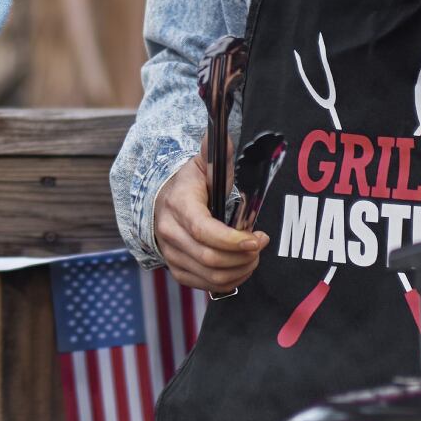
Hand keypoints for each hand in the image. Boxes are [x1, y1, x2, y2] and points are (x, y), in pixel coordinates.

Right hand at [154, 158, 265, 292]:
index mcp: (179, 205)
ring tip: (253, 256)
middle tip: (260, 245)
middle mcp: (170, 232)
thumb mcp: (201, 165)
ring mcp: (171, 254)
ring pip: (210, 275)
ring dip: (239, 270)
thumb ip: (215, 154)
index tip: (256, 239)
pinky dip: (228, 281)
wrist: (160, 203)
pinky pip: (205, 284)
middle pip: (210, 257)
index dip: (232, 240)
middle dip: (243, 256)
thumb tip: (224, 136)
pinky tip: (240, 267)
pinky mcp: (176, 270)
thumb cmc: (188, 185)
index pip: (203, 230)